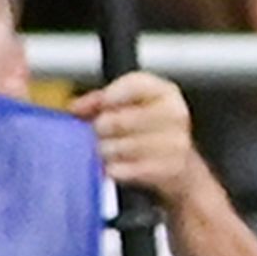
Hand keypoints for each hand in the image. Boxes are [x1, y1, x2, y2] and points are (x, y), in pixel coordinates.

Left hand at [74, 71, 204, 203]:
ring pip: (120, 146)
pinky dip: (115, 169)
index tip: (100, 104)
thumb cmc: (149, 132)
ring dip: (106, 150)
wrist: (179, 167)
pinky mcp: (169, 170)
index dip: (110, 95)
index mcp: (166, 93)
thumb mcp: (128, 106)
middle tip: (99, 132)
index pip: (135, 85)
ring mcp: (175, 144)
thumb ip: (100, 101)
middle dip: (101, 128)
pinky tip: (116, 166)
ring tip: (108, 150)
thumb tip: (77, 107)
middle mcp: (175, 116)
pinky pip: (127, 169)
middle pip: (120, 119)